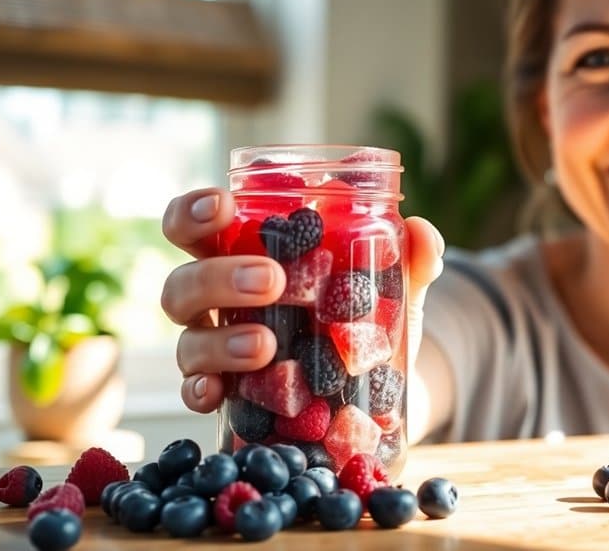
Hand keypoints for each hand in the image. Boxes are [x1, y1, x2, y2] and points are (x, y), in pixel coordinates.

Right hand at [160, 187, 443, 413]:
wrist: (379, 400)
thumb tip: (424, 235)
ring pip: (188, 341)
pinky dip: (201, 391)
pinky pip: (195, 394)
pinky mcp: (228, 400)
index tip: (224, 207)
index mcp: (245, 258)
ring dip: (221, 340)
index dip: (196, 212)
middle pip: (184, 282)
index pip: (196, 226)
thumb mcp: (393, 290)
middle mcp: (218, 304)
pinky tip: (218, 392)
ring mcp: (217, 352)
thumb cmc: (366, 323)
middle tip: (272, 280)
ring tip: (266, 345)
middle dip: (219, 276)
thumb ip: (411, 261)